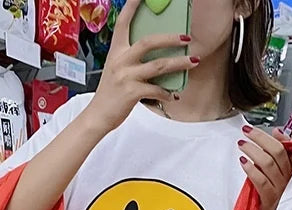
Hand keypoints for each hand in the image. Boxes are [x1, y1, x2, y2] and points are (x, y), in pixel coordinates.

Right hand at [83, 0, 198, 134]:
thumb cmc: (110, 93)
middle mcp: (120, 60)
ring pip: (159, 65)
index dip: (133, 6)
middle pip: (149, 42)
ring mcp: (126, 76)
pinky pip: (156, 90)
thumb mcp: (116, 70)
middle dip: (171, 38)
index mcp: (116, 51)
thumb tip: (157, 53)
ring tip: (193, 61)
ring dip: (179, 63)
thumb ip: (131, 59)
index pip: (123, 23)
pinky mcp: (132, 93)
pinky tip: (174, 96)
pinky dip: (168, 94)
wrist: (98, 116)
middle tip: (186, 38)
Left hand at [238, 125, 291, 209]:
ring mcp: (279, 187)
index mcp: (291, 167)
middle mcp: (287, 176)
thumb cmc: (265, 189)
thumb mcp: (271, 167)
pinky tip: (243, 162)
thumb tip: (277, 131)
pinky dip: (251, 169)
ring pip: (267, 163)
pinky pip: (261, 180)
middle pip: (278, 151)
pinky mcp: (269, 197)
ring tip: (241, 144)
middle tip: (247, 131)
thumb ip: (276, 149)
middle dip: (261, 138)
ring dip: (252, 150)